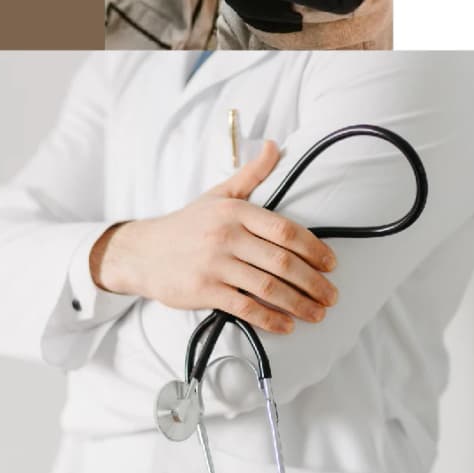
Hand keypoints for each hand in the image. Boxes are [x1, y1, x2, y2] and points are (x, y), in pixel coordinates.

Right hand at [91, 141, 337, 333]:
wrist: (143, 252)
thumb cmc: (187, 224)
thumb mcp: (217, 195)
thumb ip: (250, 174)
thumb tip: (275, 146)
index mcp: (233, 211)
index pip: (284, 229)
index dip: (313, 248)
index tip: (331, 263)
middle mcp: (225, 235)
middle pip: (281, 261)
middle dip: (313, 282)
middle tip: (331, 296)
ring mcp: (214, 264)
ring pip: (268, 287)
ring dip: (299, 304)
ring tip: (317, 313)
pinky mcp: (204, 290)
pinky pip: (245, 308)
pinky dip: (270, 320)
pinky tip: (286, 326)